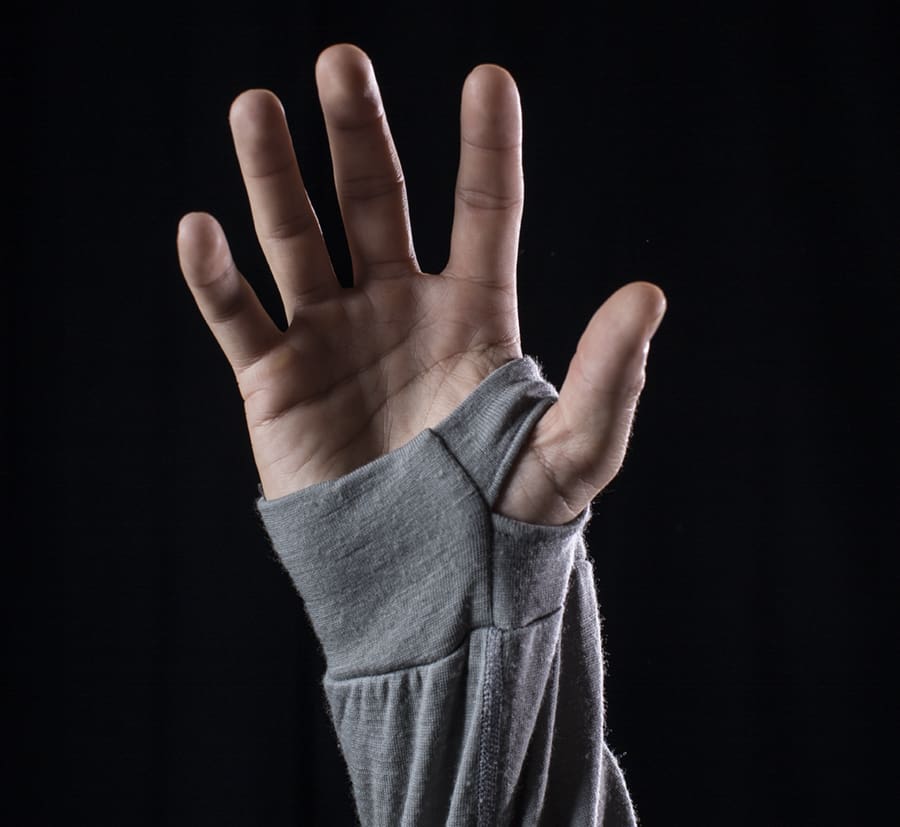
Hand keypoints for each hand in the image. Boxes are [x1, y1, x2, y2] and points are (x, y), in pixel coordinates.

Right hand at [177, 43, 665, 524]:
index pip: (484, 210)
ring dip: (273, 173)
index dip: (488, 144)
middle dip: (359, 131)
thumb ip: (607, 380)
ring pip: (297, 239)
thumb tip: (650, 293)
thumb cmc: (503, 522)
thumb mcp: (570, 455)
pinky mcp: (275, 382)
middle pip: (376, 201)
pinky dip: (215, 275)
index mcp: (473, 316)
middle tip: (341, 60)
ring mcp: (332, 339)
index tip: (489, 78)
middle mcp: (398, 309)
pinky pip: (237, 316)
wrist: (424, 587)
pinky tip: (201, 227)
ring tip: (256, 105)